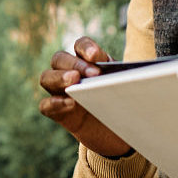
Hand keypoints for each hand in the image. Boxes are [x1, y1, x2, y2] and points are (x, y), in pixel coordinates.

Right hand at [37, 36, 132, 157]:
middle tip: (92, 74)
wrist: (115, 132)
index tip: (97, 56)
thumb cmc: (119, 102)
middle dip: (74, 63)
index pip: (80, 45)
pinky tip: (69, 104)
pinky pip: (45, 105)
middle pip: (59, 58)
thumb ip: (122, 77)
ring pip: (46, 78)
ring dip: (59, 78)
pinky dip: (54, 103)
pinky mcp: (57, 112)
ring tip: (74, 82)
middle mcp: (69, 72)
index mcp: (87, 61)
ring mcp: (60, 92)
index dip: (86, 47)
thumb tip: (132, 74)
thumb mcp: (122, 87)